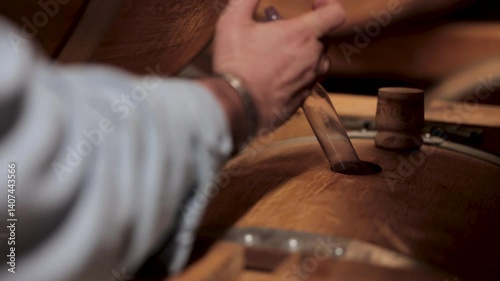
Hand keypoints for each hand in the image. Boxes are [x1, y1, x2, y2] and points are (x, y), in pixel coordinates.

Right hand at [213, 0, 344, 130]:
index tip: (315, 5)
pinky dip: (297, 76)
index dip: (329, 5)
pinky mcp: (302, 99)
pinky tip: (276, 77)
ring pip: (317, 63)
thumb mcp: (234, 21)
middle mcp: (312, 57)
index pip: (336, 14)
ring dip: (305, 55)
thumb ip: (248, 0)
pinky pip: (307, 83)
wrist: (237, 105)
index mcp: (302, 35)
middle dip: (307, 33)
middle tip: (283, 33)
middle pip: (324, 39)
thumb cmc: (237, 63)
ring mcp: (309, 81)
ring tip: (281, 56)